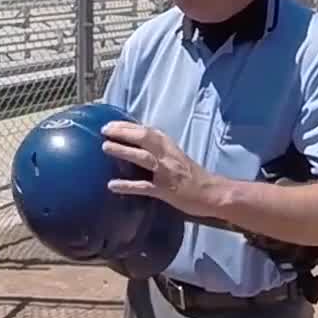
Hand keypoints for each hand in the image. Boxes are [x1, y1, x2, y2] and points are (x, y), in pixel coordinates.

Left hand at [100, 120, 226, 218]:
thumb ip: (157, 149)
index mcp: (169, 146)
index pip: (146, 130)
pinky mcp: (166, 190)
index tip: (110, 124)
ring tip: (105, 147)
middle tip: (104, 130)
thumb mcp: (174, 156)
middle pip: (144, 138)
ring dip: (124, 151)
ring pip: (143, 158)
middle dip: (123, 133)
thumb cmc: (191, 175)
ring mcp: (166, 172)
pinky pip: (144, 187)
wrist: (212, 193)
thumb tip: (134, 144)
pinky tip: (112, 185)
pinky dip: (128, 186)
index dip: (127, 126)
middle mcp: (167, 155)